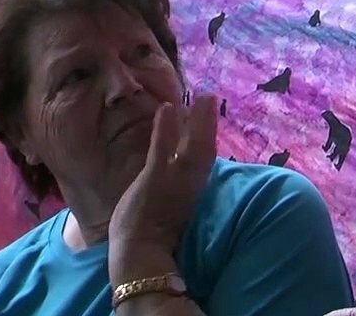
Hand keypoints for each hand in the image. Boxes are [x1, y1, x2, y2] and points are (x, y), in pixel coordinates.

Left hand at [109, 94, 218, 278]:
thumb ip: (173, 204)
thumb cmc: (151, 248)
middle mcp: (190, 185)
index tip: (207, 122)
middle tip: (211, 97)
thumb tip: (176, 198)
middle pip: (204, 149)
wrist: (144, 260)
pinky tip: (168, 108)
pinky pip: (163, 148)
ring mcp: (173, 179)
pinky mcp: (156, 177)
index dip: (204, 140)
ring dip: (198, 119)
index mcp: (190, 195)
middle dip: (207, 123)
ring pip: (193, 145)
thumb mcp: (167, 222)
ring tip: (204, 96)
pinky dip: (167, 128)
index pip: (200, 163)